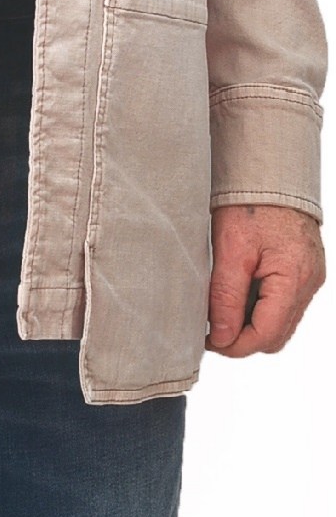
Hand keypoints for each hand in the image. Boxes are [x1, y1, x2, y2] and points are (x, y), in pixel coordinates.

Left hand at [205, 204, 324, 356]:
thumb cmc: (251, 202)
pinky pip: (284, 302)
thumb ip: (226, 296)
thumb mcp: (230, 248)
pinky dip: (261, 307)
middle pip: (276, 334)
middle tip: (210, 329)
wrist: (270, 170)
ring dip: (251, 323)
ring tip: (220, 311)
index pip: (266, 334)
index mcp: (293, 279)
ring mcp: (309, 278)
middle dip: (242, 339)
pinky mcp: (303, 269)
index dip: (235, 345)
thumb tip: (222, 337)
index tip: (208, 341)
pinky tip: (237, 294)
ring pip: (280, 321)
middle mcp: (308, 283)